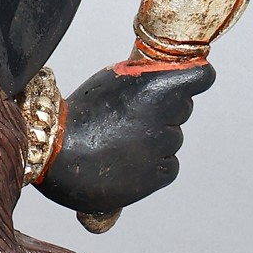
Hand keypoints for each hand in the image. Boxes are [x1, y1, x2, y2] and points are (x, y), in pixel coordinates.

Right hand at [37, 62, 215, 216]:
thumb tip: (165, 78)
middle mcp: (163, 120)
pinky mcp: (155, 177)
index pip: (200, 78)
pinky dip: (153, 165)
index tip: (192, 75)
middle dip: (165, 109)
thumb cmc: (76, 114)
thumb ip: (142, 83)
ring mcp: (160, 150)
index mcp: (154, 90)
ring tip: (118, 141)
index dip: (196, 76)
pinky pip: (168, 166)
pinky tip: (127, 161)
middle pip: (182, 110)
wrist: (52, 152)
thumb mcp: (110, 82)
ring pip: (173, 140)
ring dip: (155, 139)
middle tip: (130, 115)